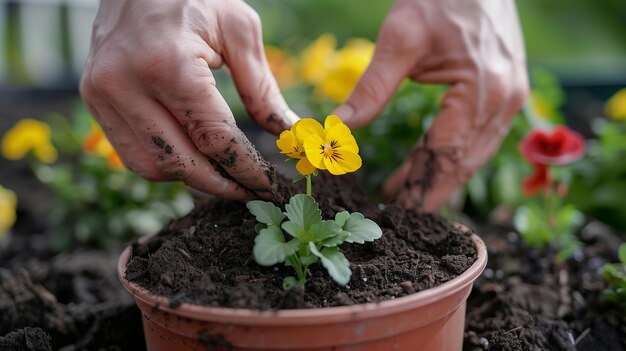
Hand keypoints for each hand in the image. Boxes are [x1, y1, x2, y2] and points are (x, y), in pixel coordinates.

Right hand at [80, 0, 297, 199]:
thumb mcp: (240, 30)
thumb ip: (262, 88)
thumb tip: (288, 132)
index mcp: (168, 65)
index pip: (214, 139)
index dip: (246, 169)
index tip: (268, 187)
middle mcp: (126, 85)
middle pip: (180, 163)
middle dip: (220, 184)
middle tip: (249, 190)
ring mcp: (101, 94)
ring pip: (150, 167)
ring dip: (189, 178)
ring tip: (222, 173)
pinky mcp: (92, 98)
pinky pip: (130, 152)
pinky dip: (163, 162)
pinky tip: (190, 155)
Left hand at [334, 0, 528, 210]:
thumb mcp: (399, 39)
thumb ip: (371, 89)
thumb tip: (337, 128)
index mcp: (481, 91)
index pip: (448, 156)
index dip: (422, 187)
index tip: (399, 212)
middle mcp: (504, 100)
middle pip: (464, 162)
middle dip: (430, 189)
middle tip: (397, 212)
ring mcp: (510, 96)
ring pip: (473, 153)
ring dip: (439, 174)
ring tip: (403, 193)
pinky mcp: (506, 91)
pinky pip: (478, 135)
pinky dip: (451, 153)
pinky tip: (425, 161)